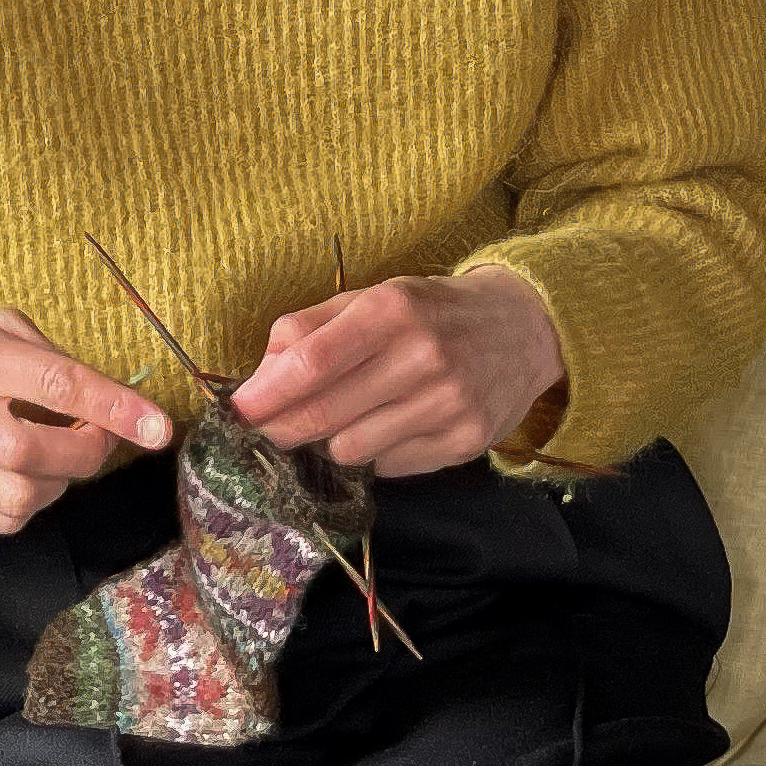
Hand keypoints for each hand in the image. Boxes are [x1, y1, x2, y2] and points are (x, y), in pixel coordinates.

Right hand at [0, 304, 173, 530]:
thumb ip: (46, 356)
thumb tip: (107, 397)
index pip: (55, 383)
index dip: (114, 409)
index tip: (158, 427)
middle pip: (37, 453)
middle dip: (87, 452)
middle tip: (95, 437)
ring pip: (21, 498)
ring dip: (59, 483)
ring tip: (53, 456)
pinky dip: (26, 506)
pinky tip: (19, 477)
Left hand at [233, 267, 564, 479]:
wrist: (526, 330)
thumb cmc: (433, 312)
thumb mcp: (373, 297)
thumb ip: (310, 328)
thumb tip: (258, 379)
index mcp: (393, 309)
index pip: (312, 362)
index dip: (266, 394)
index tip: (239, 411)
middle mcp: (424, 356)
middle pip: (323, 414)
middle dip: (282, 428)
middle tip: (269, 429)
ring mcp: (449, 403)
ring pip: (350, 450)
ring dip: (335, 441)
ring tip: (351, 417)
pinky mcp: (465, 442)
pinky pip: (389, 468)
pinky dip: (378, 453)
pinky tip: (394, 425)